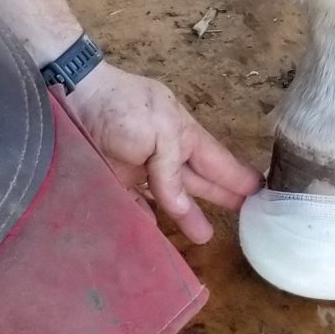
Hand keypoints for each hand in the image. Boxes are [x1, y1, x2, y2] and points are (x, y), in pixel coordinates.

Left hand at [64, 63, 261, 241]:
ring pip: (170, 196)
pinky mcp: (114, 180)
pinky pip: (136, 204)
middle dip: (222, 197)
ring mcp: (140, 168)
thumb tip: (181, 208)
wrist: (72, 97)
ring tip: (206, 236)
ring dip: (187, 215)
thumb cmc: (123, 108)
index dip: (238, 177)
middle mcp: (166, 153)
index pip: (218, 161)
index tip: (262, 192)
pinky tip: (158, 232)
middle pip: (199, 181)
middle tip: (247, 217)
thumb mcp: (160, 131)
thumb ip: (173, 170)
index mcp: (183, 134)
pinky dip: (148, 217)